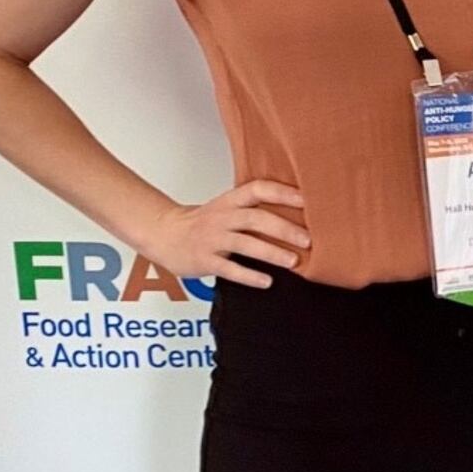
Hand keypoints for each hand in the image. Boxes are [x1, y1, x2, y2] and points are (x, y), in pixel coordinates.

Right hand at [142, 180, 308, 287]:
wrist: (164, 233)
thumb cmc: (202, 222)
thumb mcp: (226, 207)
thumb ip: (254, 208)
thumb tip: (296, 214)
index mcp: (230, 201)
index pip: (259, 189)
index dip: (283, 193)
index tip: (307, 200)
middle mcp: (222, 217)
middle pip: (256, 218)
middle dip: (284, 228)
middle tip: (308, 239)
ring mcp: (212, 238)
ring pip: (245, 243)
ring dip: (271, 252)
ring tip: (293, 261)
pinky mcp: (204, 260)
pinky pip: (229, 268)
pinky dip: (249, 276)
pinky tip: (267, 282)